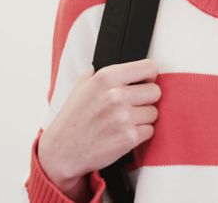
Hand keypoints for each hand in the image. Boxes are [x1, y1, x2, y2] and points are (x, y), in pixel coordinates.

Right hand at [37, 58, 160, 193]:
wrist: (62, 150)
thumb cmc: (73, 118)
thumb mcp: (83, 85)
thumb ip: (105, 73)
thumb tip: (127, 67)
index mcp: (106, 77)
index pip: (148, 67)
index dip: (149, 75)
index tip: (146, 81)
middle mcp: (116, 95)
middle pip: (155, 91)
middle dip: (146, 99)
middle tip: (133, 105)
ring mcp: (124, 117)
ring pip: (153, 112)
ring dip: (143, 118)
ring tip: (124, 121)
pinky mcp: (129, 138)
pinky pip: (149, 131)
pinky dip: (140, 134)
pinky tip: (123, 133)